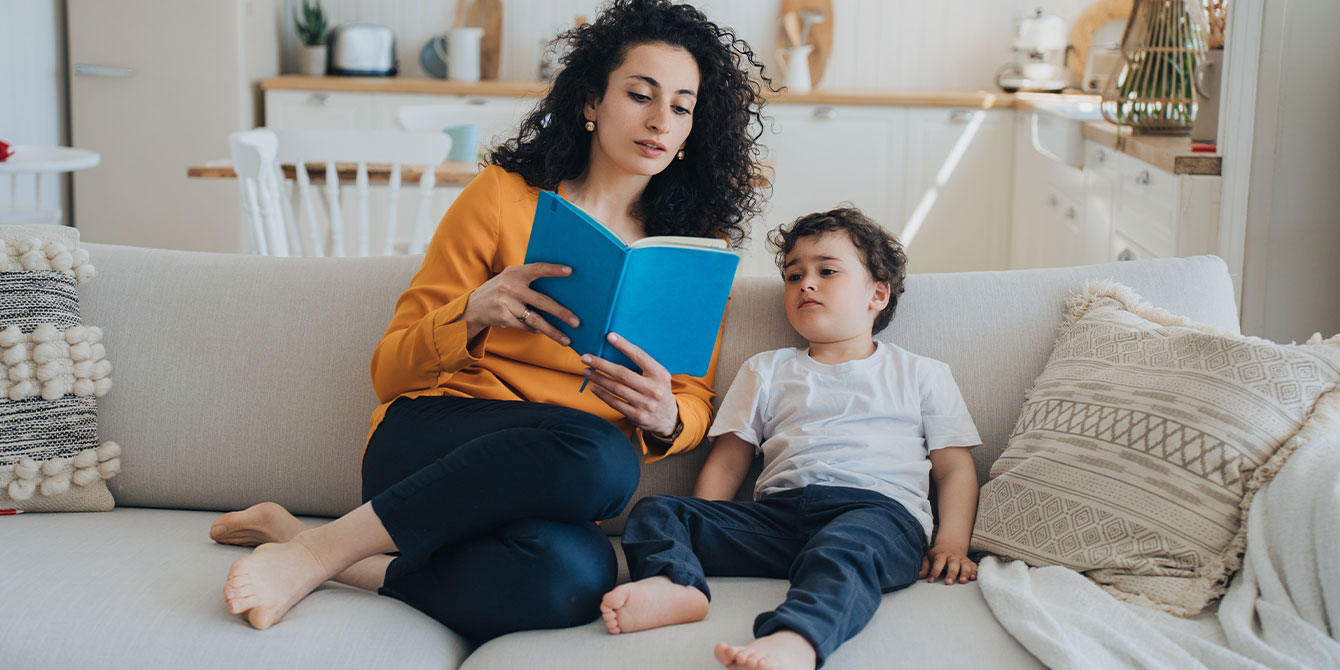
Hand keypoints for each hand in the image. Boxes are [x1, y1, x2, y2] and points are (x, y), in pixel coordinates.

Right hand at [463, 263, 579, 344]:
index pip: (537, 269)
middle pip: (541, 301)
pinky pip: (526, 326)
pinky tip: (544, 332)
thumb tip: (559, 290)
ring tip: (566, 339)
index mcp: (514, 273)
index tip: (570, 271)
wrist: (472, 307)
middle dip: (561, 313)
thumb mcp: (509, 278)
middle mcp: (510, 287)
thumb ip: (528, 279)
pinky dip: (536, 330)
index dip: (553, 270)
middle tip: (576, 322)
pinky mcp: (503, 318)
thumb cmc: (499, 290)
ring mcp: (506, 303)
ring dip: (552, 331)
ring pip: (535, 319)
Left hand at [581, 333, 678, 437]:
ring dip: (598, 378)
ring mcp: (645, 404)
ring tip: (587, 371)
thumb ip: (643, 366)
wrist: (669, 418)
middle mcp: (653, 389)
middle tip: (586, 358)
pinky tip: (594, 387)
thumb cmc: (658, 390)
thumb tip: (616, 350)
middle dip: (601, 364)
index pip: (639, 356)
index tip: (609, 337)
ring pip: (616, 388)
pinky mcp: (637, 416)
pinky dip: (602, 394)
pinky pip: (615, 403)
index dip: (624, 346)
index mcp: (660, 374)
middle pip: (622, 374)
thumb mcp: (658, 376)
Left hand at [919, 544, 977, 584]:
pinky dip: (975, 572)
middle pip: (953, 564)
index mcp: (941, 555)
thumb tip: (919, 575)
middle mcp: (953, 557)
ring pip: (965, 565)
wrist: (950, 546)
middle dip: (951, 573)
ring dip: (965, 573)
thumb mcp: (928, 557)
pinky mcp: (970, 563)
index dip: (935, 571)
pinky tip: (973, 579)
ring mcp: (962, 559)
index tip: (931, 580)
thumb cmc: (937, 556)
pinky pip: (974, 567)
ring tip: (963, 581)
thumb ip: (924, 566)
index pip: (938, 562)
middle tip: (948, 583)